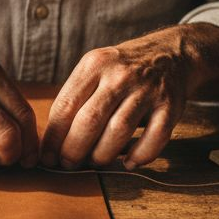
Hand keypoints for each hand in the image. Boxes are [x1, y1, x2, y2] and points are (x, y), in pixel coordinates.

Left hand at [41, 27, 203, 169]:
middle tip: (68, 165)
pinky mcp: (171, 105)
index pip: (66, 105)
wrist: (170, 54)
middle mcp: (120, 75)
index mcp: (95, 64)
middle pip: (90, 120)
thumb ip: (76, 96)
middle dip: (73, 150)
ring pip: (118, 130)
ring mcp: (147, 90)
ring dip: (103, 155)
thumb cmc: (122, 70)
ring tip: (95, 163)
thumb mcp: (96, 68)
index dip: (53, 137)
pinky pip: (155, 137)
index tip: (47, 156)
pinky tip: (129, 163)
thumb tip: (52, 140)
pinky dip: (141, 155)